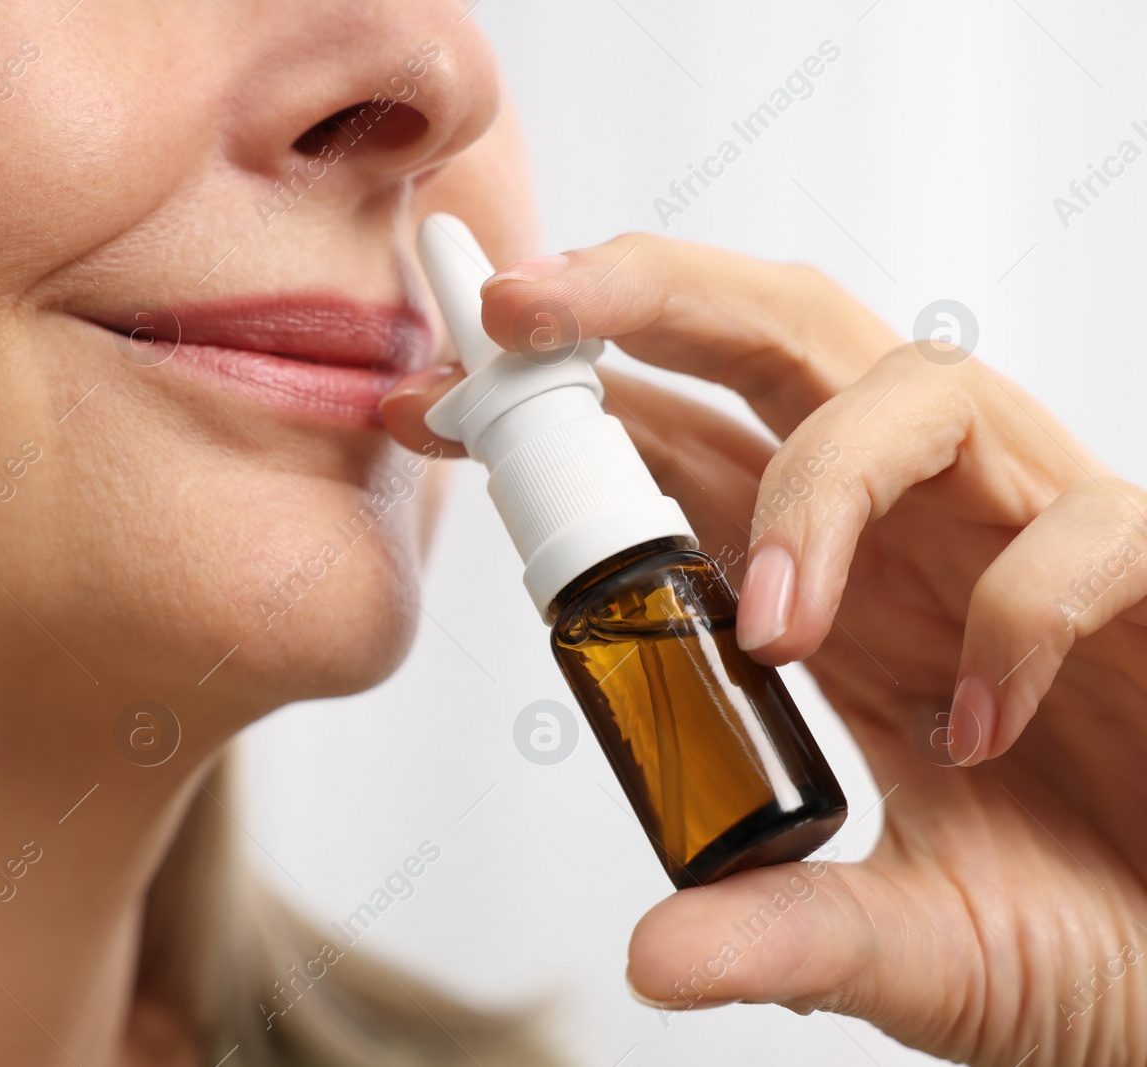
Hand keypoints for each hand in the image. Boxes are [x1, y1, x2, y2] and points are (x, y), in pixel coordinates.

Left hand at [382, 233, 1146, 1065]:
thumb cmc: (1085, 935)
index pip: (674, 450)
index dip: (558, 406)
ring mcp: (1032, 539)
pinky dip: (1011, 611)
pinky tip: (972, 727)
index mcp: (826, 589)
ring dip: (818, 484)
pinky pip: (1080, 535)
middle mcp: (913, 535)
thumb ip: (781, 933)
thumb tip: (650, 956)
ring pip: (918, 391)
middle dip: (649, 297)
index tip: (428, 401)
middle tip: (526, 311)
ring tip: (774, 627)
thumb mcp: (907, 948)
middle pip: (782, 339)